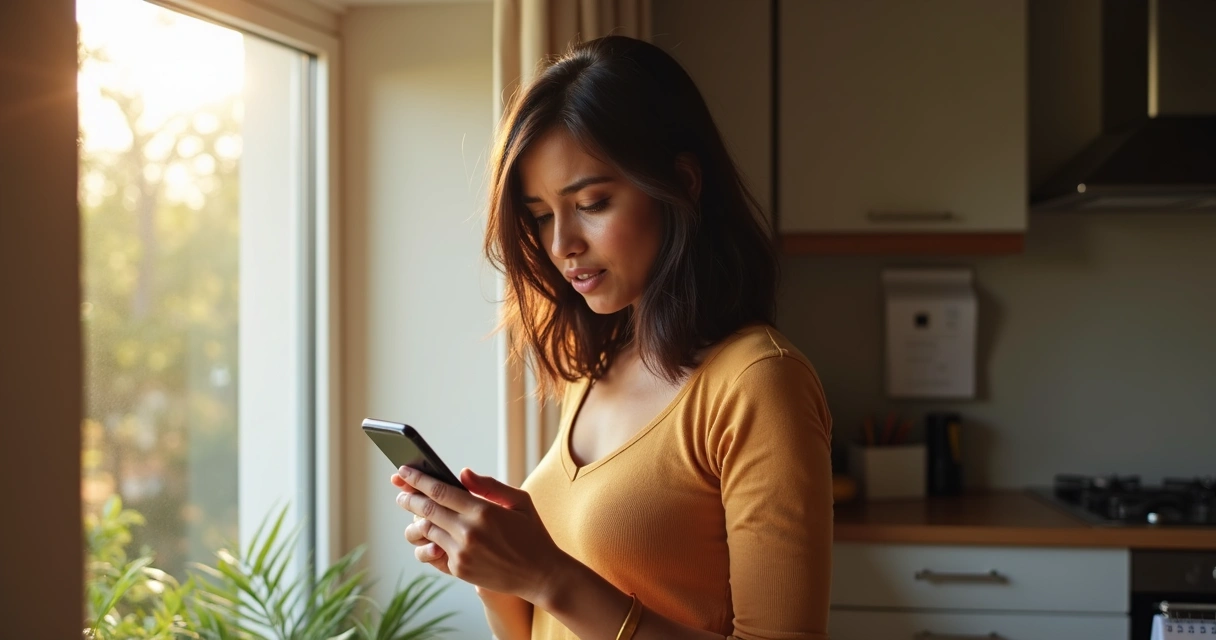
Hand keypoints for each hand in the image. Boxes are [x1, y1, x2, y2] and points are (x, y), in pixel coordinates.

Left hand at [389, 465, 569, 603]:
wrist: (541, 575)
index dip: (418, 479)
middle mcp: (468, 532)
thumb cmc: (532, 534)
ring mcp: (461, 553)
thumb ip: (489, 485)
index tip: (404, 471)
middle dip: (409, 498)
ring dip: (415, 521)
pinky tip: (429, 535)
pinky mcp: (458, 570)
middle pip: (426, 510)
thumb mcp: (520, 501)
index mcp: (483, 511)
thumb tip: (462, 473)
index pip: (439, 490)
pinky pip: (433, 552)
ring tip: (413, 514)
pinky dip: (428, 541)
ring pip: (425, 532)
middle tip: (401, 491)